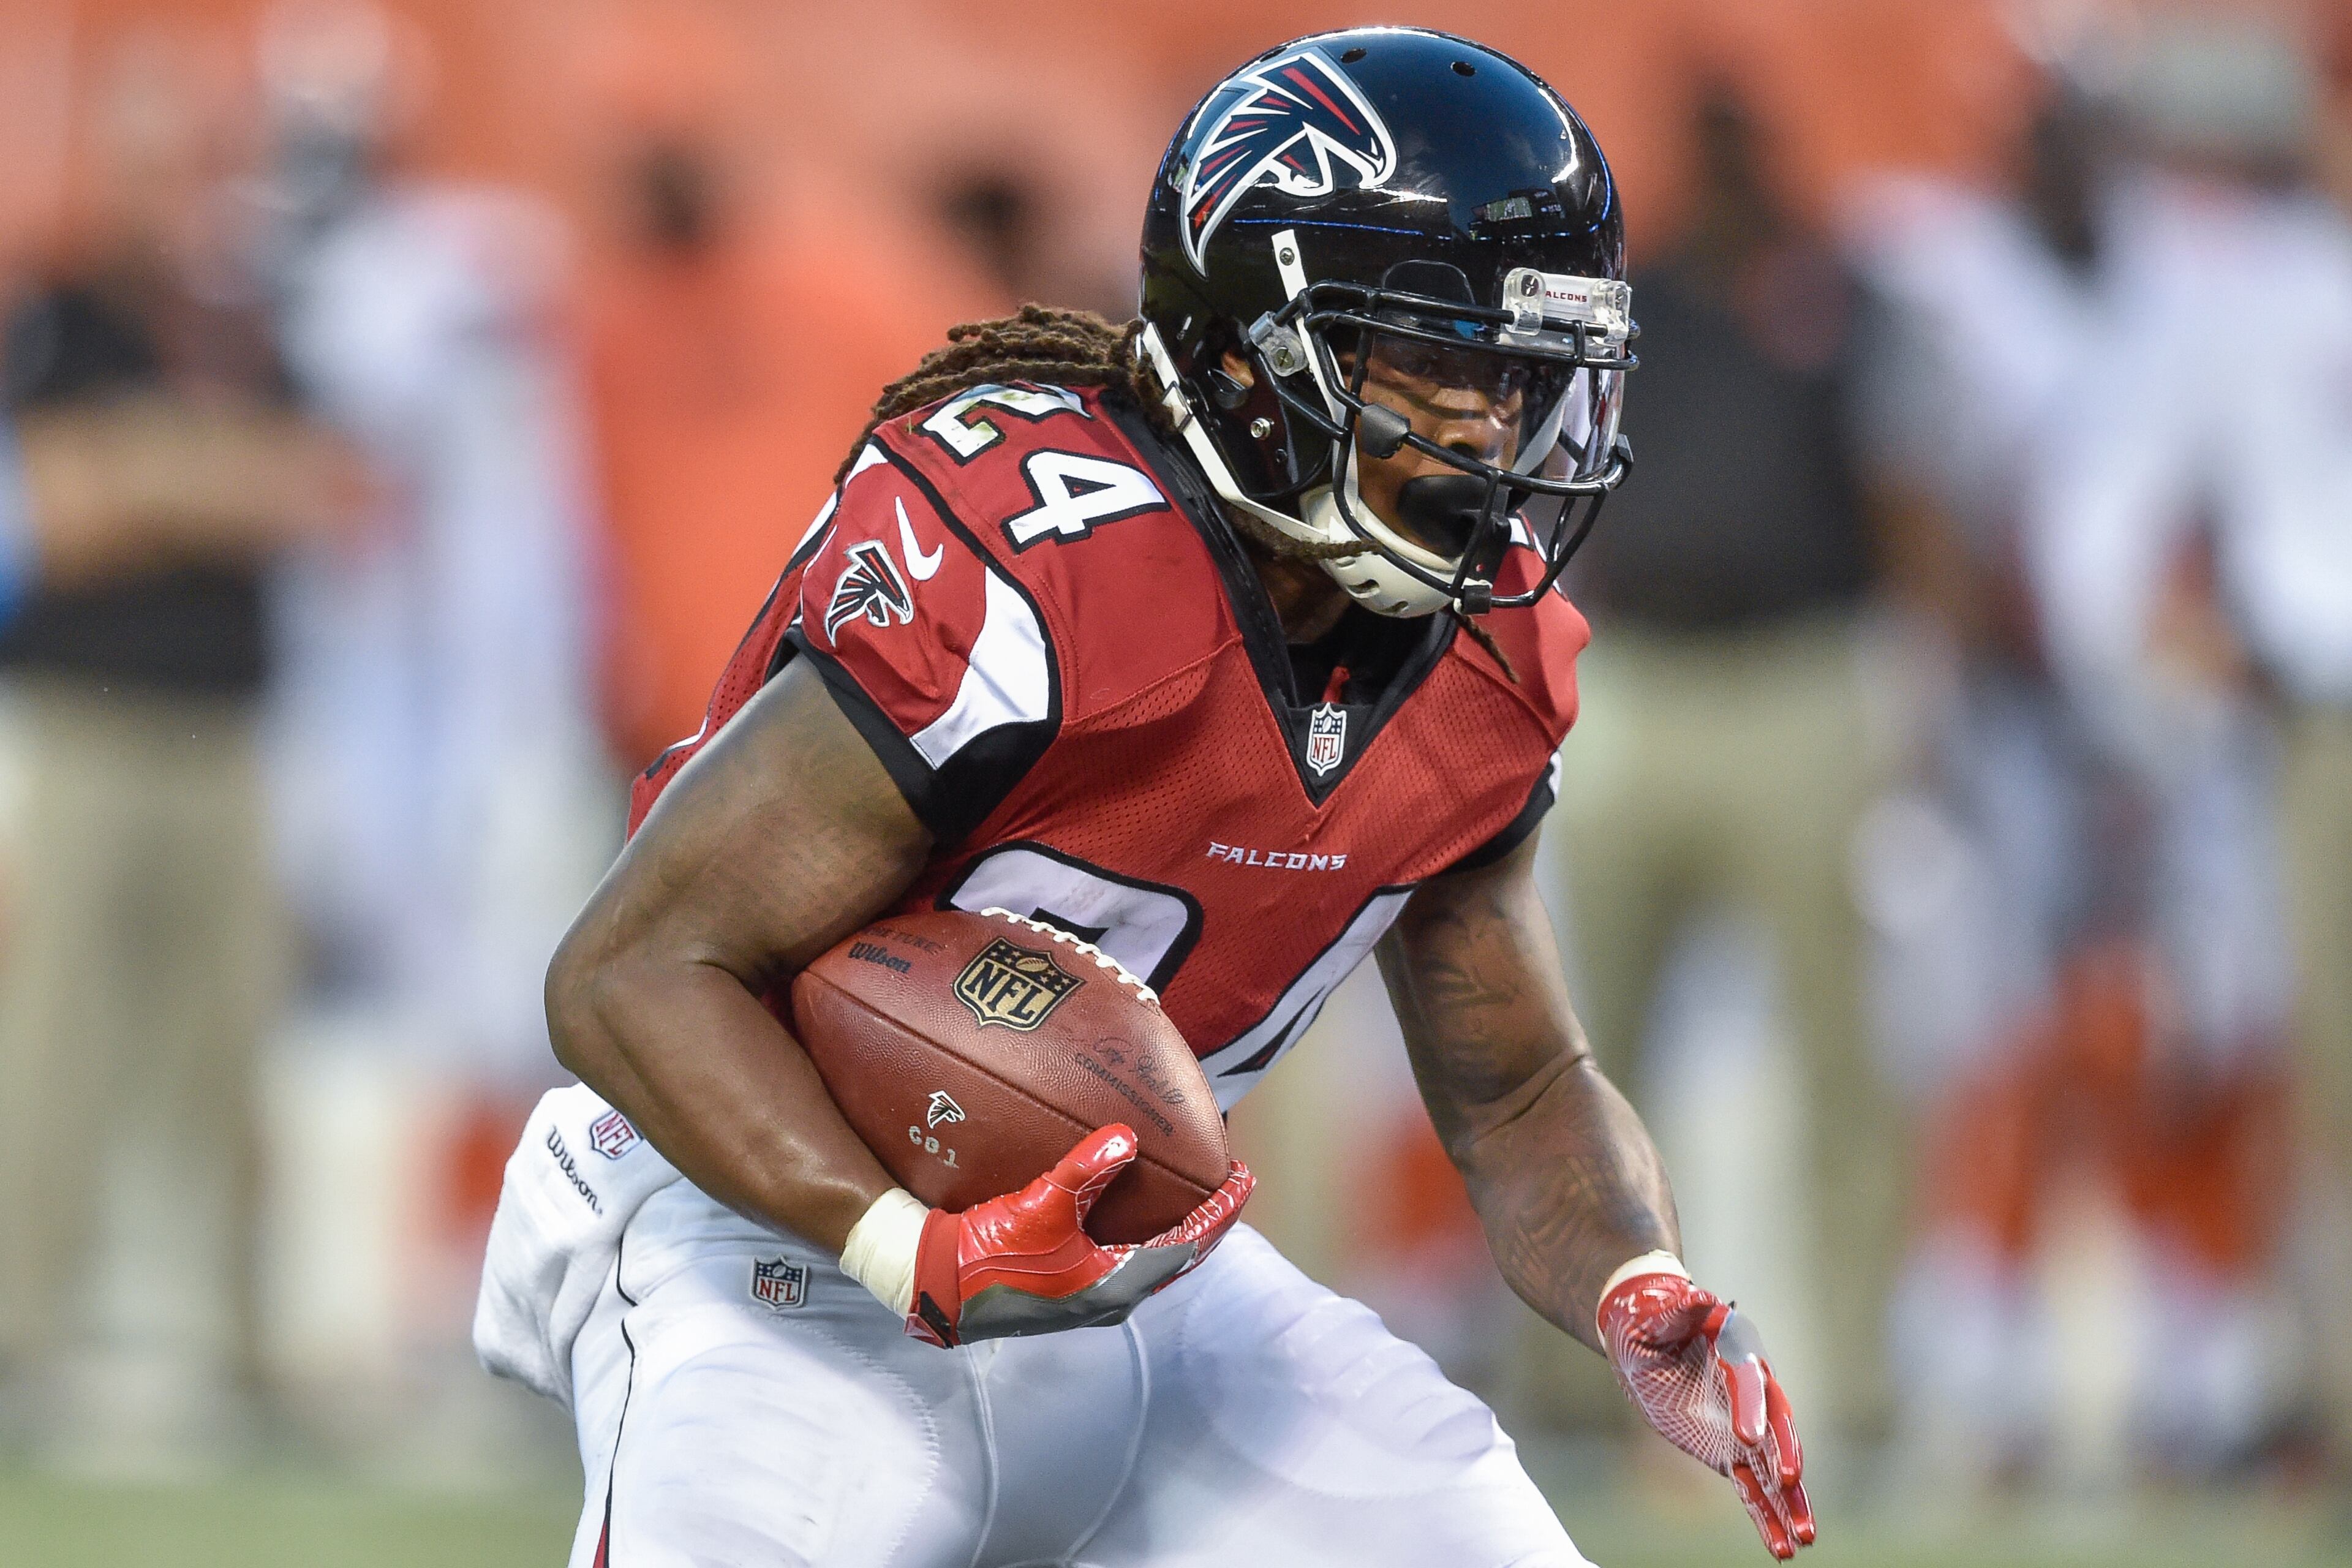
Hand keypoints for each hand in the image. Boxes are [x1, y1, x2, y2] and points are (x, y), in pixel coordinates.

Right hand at [906, 1124, 1252, 1347]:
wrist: (939, 1287)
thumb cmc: (990, 1254)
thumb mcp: (1039, 1207)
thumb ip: (1084, 1171)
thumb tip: (1126, 1138)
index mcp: (1116, 1284)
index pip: (1188, 1245)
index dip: (1220, 1212)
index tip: (1244, 1179)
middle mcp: (1112, 1298)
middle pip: (1180, 1257)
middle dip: (1208, 1221)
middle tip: (1231, 1185)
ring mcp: (1092, 1298)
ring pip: (1157, 1263)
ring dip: (1181, 1231)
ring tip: (1197, 1199)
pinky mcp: (1072, 1291)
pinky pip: (1131, 1262)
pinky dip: (1150, 1236)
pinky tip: (1141, 1215)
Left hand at [1599, 1268, 1814, 1558]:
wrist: (1645, 1334)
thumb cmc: (1649, 1317)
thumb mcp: (1654, 1310)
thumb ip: (1677, 1308)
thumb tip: (1696, 1295)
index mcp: (1736, 1354)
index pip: (1749, 1385)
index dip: (1750, 1410)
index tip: (1747, 1438)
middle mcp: (1750, 1393)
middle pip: (1776, 1427)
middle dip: (1785, 1456)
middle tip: (1791, 1482)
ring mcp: (1743, 1427)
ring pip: (1771, 1468)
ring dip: (1789, 1503)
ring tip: (1805, 1539)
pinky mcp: (1729, 1452)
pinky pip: (1752, 1489)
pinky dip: (1766, 1518)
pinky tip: (1782, 1548)